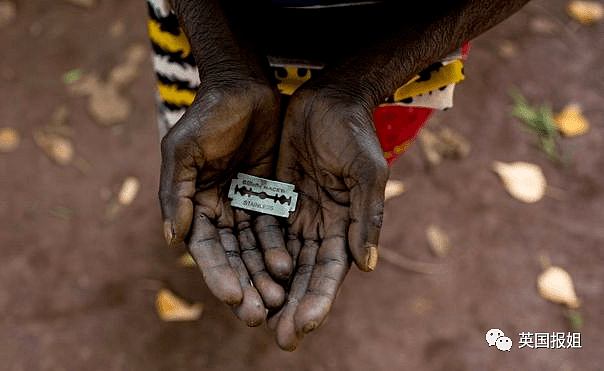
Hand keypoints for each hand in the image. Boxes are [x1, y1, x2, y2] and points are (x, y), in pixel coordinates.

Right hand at [159, 82, 292, 325]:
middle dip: (243, 285)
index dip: (218, 274)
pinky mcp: (270, 197)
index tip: (232, 298)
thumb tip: (171, 240)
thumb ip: (175, 193)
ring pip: (254, 249)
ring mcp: (245, 205)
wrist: (244, 86)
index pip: (205, 248)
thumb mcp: (183, 149)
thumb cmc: (208, 115)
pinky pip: (275, 229)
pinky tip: (289, 269)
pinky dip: (279, 250)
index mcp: (193, 204)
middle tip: (258, 315)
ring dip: (262, 275)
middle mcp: (218, 210)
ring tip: (277, 300)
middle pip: (231, 256)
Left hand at [269, 87, 389, 349]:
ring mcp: (296, 215)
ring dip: (269, 289)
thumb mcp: (366, 172)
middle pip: (303, 275)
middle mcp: (320, 227)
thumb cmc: (354, 134)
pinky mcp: (275, 198)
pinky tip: (241, 278)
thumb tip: (366, 267)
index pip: (329, 272)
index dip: (317, 300)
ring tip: (255, 318)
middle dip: (292, 307)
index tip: (302, 326)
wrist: (329, 99)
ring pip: (279, 260)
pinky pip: (261, 233)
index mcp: (345, 226)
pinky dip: (252, 256)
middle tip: (279, 340)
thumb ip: (367, 217)